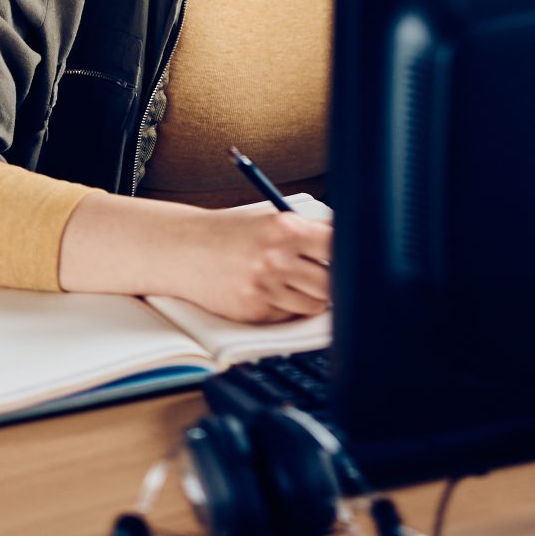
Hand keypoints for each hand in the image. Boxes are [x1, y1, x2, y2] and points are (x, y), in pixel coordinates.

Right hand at [168, 200, 332, 323]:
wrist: (187, 249)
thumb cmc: (230, 233)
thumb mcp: (269, 220)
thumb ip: (305, 233)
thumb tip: (345, 249)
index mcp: (284, 229)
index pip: (336, 246)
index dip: (344, 254)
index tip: (347, 257)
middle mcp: (276, 259)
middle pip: (330, 282)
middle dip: (331, 280)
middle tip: (323, 274)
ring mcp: (265, 288)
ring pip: (314, 304)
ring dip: (310, 296)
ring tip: (294, 281)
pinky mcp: (255, 312)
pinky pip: (288, 315)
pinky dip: (287, 307)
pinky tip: (271, 291)